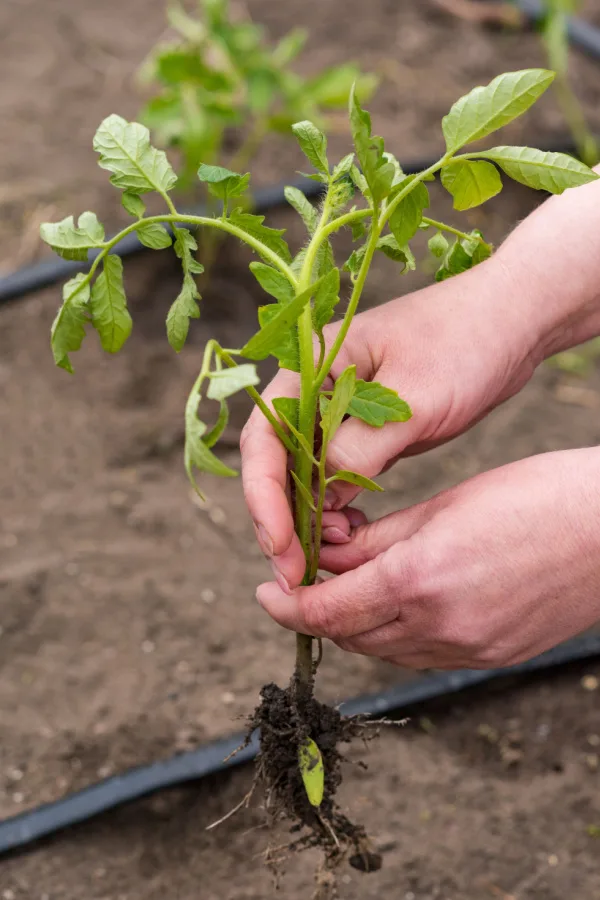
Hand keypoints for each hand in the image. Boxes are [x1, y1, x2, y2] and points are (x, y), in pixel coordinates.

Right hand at [241, 252, 538, 590]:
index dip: (263, 497)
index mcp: (311, 365)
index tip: (280, 545)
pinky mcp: (364, 430)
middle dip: (279, 518)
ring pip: (302, 474)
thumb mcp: (413, 400)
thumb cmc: (465, 342)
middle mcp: (313, 388)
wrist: (512, 322)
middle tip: (294, 572)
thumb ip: (361, 449)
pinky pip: (334, 475)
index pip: (264, 437)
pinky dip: (334, 507)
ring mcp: (338, 411)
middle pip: (274, 461)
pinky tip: (351, 533)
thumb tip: (319, 502)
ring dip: (306, 518)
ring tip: (327, 556)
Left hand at [256, 449, 599, 669]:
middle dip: (319, 610)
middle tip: (310, 576)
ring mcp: (470, 650)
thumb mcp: (443, 505)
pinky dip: (398, 633)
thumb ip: (376, 538)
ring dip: (357, 623)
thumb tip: (327, 554)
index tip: (266, 590)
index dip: (286, 605)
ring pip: (385, 650)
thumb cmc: (532, 496)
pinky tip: (403, 599)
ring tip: (354, 583)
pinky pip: (424, 655)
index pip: (325, 611)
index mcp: (419, 581)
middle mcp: (440, 628)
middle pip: (349, 636)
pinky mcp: (494, 658)